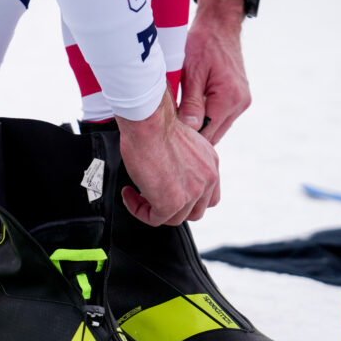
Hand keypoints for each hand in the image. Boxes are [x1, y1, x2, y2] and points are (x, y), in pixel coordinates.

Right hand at [117, 91, 220, 225]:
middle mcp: (207, 179)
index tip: (168, 191)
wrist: (149, 122)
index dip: (187, 199)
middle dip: (172, 208)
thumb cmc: (157, 124)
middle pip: (194, 211)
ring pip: (174, 218)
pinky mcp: (172, 203)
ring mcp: (192, 193)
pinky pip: (154, 219)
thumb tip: (169, 172)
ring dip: (153, 209)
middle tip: (151, 195)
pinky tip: (129, 194)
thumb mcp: (182, 143)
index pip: (208, 196)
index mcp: (210, 164)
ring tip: (136, 194)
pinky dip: (138, 210)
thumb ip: (184, 162)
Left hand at [179, 0, 249, 144]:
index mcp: (229, 97)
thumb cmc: (202, 43)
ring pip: (217, 128)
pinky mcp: (239, 98)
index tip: (167, 135)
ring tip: (179, 120)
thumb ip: (191, 102)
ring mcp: (242, 102)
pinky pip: (221, 117)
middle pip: (213, 134)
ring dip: (200, 126)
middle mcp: (240, 103)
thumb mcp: (191, 71)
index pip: (206, 133)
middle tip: (169, 131)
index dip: (186, 137)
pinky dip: (207, 118)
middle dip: (193, 135)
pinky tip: (191, 111)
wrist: (220, 25)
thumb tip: (190, 128)